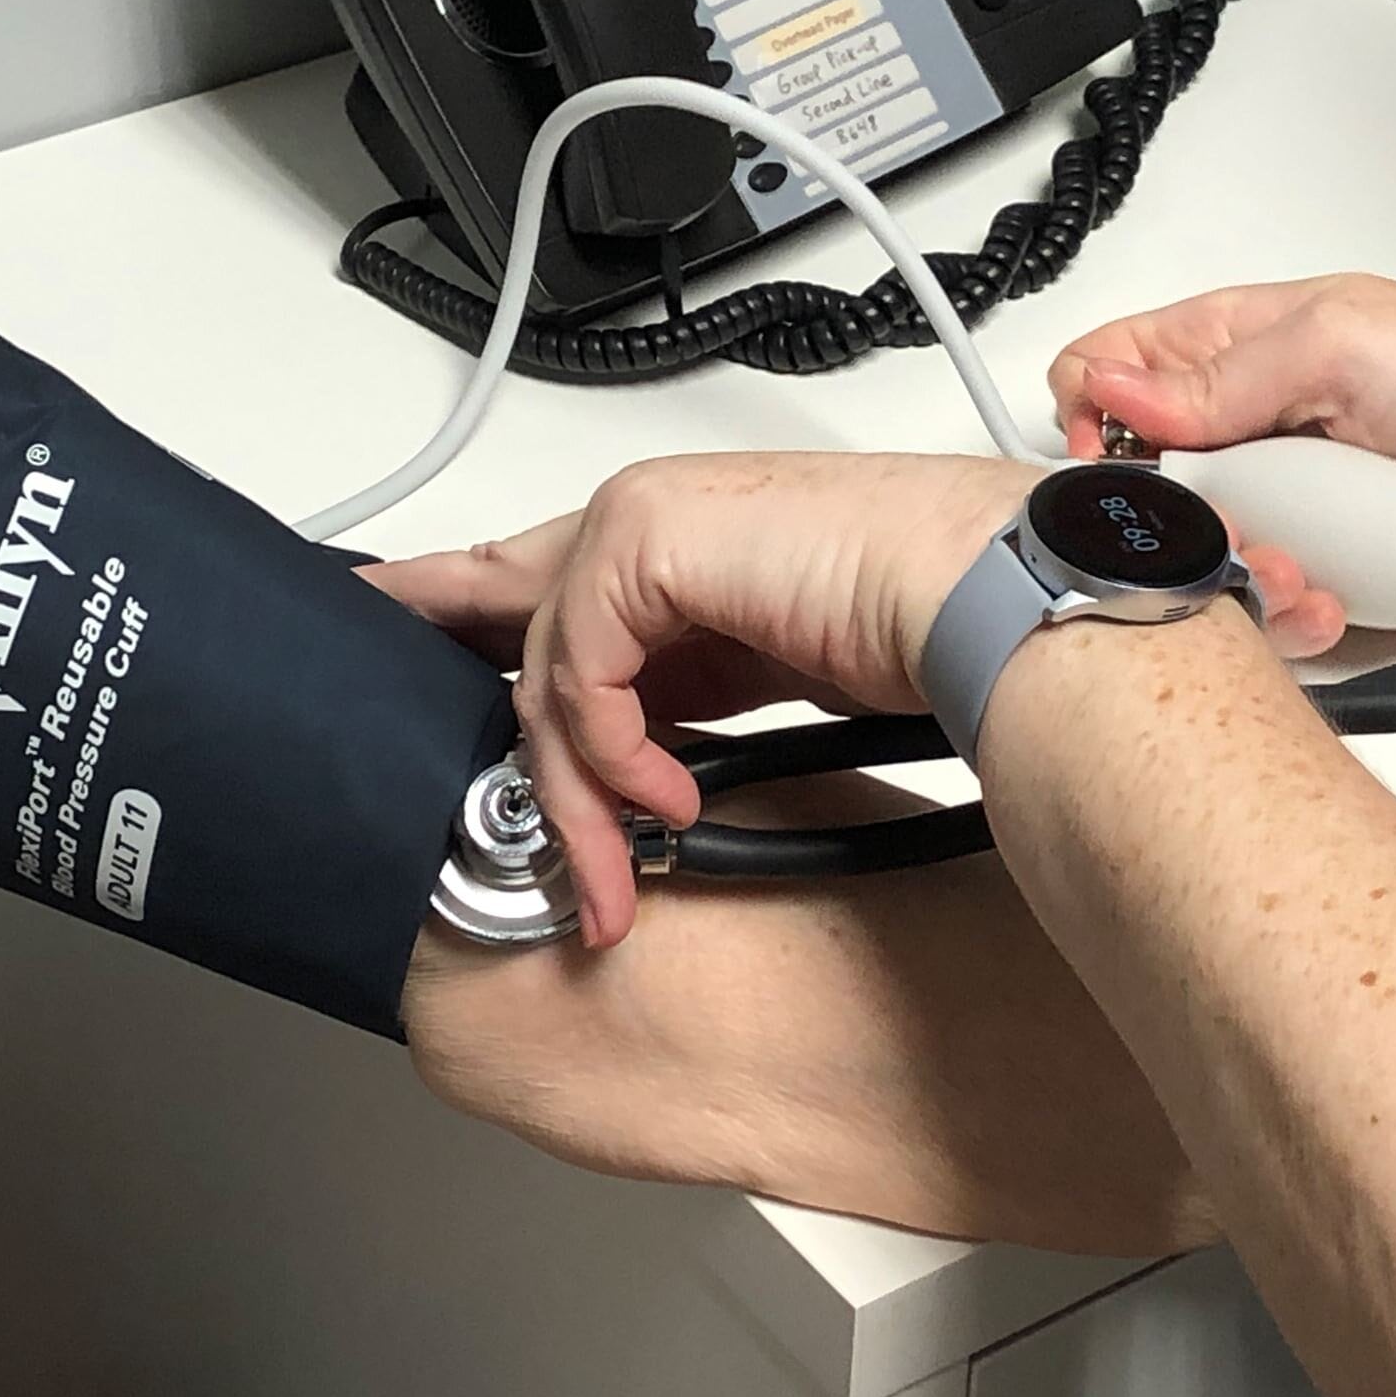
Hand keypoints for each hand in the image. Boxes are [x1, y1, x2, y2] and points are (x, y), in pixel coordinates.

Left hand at [365, 451, 1332, 947]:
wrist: (1011, 603)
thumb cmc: (945, 632)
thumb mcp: (787, 685)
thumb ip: (706, 703)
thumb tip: (655, 781)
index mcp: (695, 548)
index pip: (551, 574)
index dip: (468, 599)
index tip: (399, 617)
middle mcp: (660, 526)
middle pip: (508, 595)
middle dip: (441, 647)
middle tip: (384, 662)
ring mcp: (649, 523)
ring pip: (544, 666)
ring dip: (575, 794)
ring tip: (619, 873)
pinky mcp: (650, 540)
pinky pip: (577, 669)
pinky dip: (607, 752)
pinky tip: (661, 803)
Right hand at [1050, 275, 1395, 622]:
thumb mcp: (1332, 344)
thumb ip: (1215, 376)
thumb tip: (1112, 389)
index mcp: (1230, 348)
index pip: (1106, 371)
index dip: (1093, 413)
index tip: (1122, 449)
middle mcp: (1244, 426)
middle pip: (1135, 478)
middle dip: (1158, 508)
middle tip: (1213, 513)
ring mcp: (1279, 502)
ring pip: (1189, 553)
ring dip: (1223, 564)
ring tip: (1284, 556)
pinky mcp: (1316, 569)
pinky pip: (1260, 606)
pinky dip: (1283, 608)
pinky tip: (1320, 590)